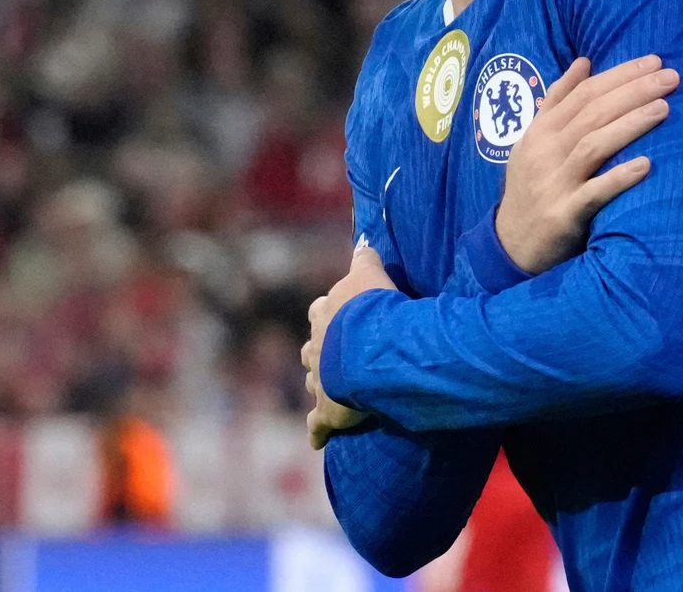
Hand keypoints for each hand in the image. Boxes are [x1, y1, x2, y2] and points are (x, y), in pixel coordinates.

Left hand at [301, 245, 397, 448]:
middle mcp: (316, 346)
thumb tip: (363, 241)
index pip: (320, 311)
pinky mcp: (328, 411)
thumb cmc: (371, 310)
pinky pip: (318, 425)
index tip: (336, 316)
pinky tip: (316, 441)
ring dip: (321, 385)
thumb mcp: (369, 274)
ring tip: (331, 392)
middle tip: (333, 356)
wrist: (369, 350)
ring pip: (313, 382)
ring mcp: (320, 380)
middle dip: (320, 352)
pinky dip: (317, 432)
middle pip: (312, 349)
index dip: (329, 314)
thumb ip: (365, 258)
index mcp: (324, 315)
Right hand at [495, 55, 677, 273]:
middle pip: (591, 113)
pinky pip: (594, 193)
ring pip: (593, 146)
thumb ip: (557, 101)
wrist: (511, 243)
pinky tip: (646, 166)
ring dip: (630, 125)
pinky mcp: (563, 214)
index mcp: (540, 130)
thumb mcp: (534, 139)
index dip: (618, 75)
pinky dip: (619, 178)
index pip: (582, 93)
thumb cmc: (531, 186)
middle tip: (670, 78)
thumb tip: (584, 62)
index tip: (653, 61)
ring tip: (664, 109)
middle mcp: (544, 151)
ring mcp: (553, 183)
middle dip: (633, 92)